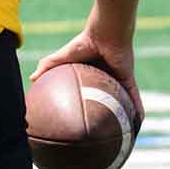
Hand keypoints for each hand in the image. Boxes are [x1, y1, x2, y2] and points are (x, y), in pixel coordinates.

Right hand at [30, 26, 144, 127]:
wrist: (105, 33)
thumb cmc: (84, 42)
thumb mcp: (62, 57)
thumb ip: (48, 66)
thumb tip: (31, 79)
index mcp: (92, 74)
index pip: (89, 93)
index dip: (87, 105)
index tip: (82, 120)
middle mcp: (107, 78)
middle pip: (107, 100)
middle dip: (108, 115)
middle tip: (104, 133)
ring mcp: (119, 80)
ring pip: (123, 102)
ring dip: (126, 116)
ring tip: (126, 135)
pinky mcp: (129, 79)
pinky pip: (134, 98)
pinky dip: (137, 111)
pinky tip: (139, 124)